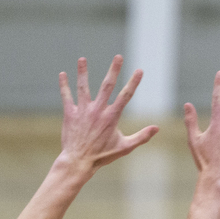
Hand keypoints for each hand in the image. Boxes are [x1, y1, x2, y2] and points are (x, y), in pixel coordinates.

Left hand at [58, 56, 158, 172]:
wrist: (79, 162)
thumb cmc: (102, 156)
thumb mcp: (125, 147)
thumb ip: (141, 136)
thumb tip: (157, 128)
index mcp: (112, 117)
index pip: (126, 95)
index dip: (134, 82)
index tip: (139, 70)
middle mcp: (98, 110)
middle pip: (107, 85)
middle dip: (114, 70)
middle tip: (118, 56)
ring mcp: (83, 111)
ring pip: (83, 87)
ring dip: (83, 72)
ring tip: (82, 59)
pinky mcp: (70, 114)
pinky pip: (67, 96)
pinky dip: (64, 85)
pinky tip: (62, 74)